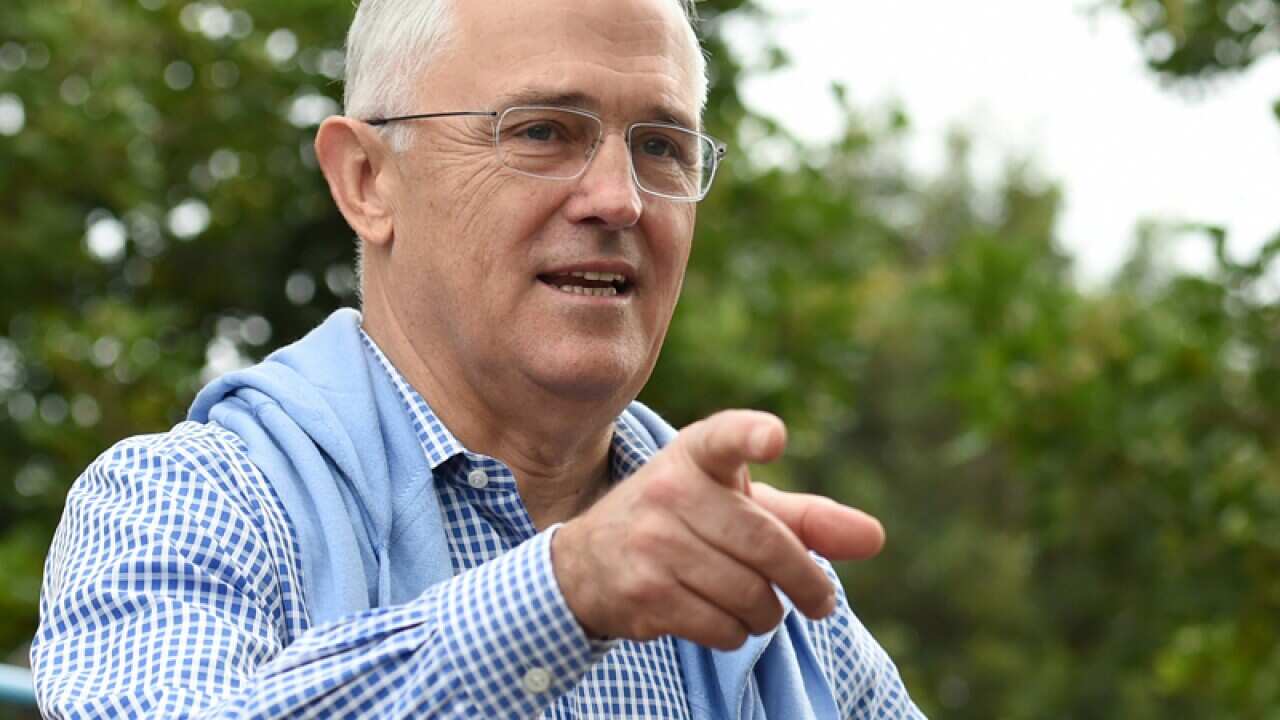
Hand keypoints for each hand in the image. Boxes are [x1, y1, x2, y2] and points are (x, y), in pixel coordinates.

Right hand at [551, 410, 884, 650]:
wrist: (588, 562)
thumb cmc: (684, 522)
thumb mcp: (737, 505)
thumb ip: (806, 518)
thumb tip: (874, 538)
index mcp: (697, 455)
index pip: (725, 437)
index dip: (750, 436)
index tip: (773, 438)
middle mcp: (670, 490)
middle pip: (767, 545)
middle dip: (805, 582)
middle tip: (819, 601)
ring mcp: (652, 543)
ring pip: (748, 595)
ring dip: (766, 615)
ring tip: (759, 609)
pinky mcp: (644, 592)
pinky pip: (721, 627)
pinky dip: (735, 634)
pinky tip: (722, 619)